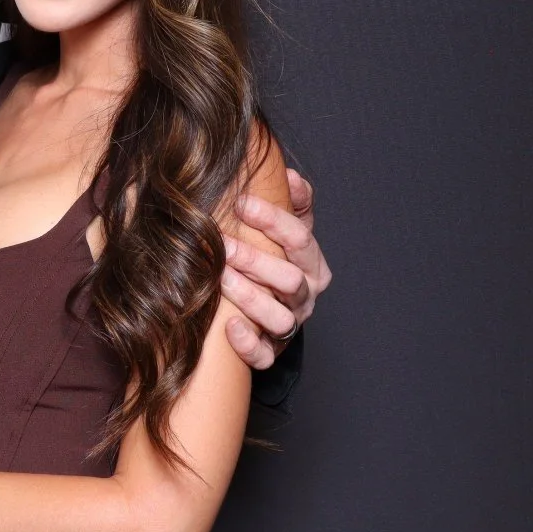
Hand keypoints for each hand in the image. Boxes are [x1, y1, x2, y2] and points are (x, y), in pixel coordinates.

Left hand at [222, 168, 331, 368]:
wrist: (271, 305)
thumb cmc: (276, 257)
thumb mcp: (289, 226)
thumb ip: (293, 200)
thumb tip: (288, 176)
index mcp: (312, 264)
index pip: (300, 239)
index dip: (272, 219)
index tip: (241, 202)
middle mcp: (305, 296)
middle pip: (289, 279)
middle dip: (254, 259)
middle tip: (221, 242)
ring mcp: (290, 325)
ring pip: (279, 318)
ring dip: (249, 297)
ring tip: (220, 278)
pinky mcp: (272, 351)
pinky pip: (266, 356)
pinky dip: (249, 344)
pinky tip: (230, 327)